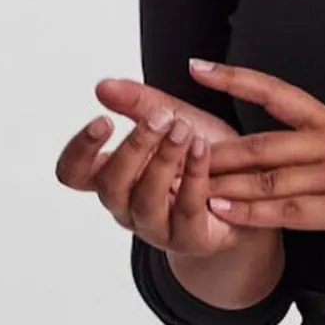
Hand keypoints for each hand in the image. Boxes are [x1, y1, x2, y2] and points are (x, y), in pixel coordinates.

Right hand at [55, 76, 253, 258]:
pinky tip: (202, 148)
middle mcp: (127, 206)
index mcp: (115, 177)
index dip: (80, 150)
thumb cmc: (204, 156)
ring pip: (146, 200)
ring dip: (164, 160)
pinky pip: (186, 210)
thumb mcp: (174, 119)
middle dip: (133, 148)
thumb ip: (139, 103)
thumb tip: (103, 86)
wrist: (250, 187)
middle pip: (110, 186)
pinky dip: (194, 175)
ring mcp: (156, 227)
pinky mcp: (190, 239)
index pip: (74, 173)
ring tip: (184, 129)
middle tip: (160, 118)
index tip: (104, 120)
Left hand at [189, 59, 324, 268]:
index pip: (278, 93)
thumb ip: (317, 148)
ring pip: (271, 179)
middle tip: (174, 152)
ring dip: (224, 185)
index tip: (198, 67)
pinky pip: (289, 211)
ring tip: (187, 186)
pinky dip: (251, 212)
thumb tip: (270, 149)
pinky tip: (223, 213)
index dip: (236, 78)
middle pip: (263, 143)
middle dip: (215, 151)